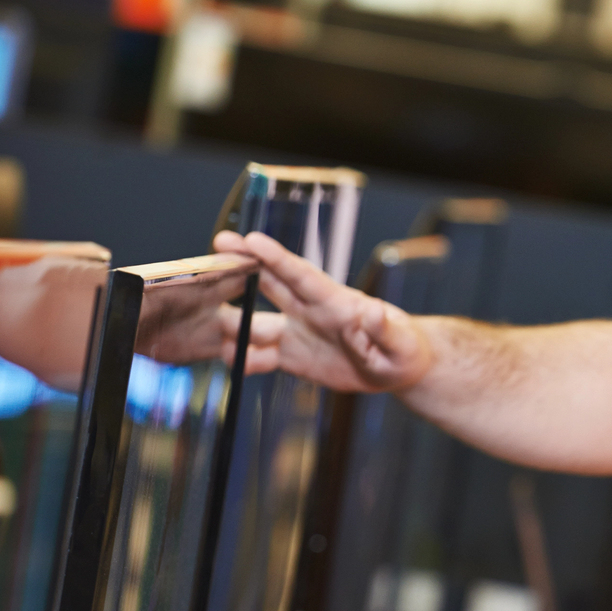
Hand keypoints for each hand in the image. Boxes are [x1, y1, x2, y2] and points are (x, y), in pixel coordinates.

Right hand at [213, 230, 432, 391]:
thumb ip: (384, 329)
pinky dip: (245, 357)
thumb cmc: (405, 350)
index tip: (251, 240)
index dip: (277, 258)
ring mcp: (299, 332)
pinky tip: (231, 360)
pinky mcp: (294, 355)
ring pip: (258, 321)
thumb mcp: (401, 343)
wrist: (398, 370)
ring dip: (234, 319)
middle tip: (218, 246)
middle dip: (245, 263)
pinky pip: (262, 355)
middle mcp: (311, 312)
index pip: (303, 276)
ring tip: (206, 322)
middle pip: (272, 283)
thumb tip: (373, 311)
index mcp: (336, 303)